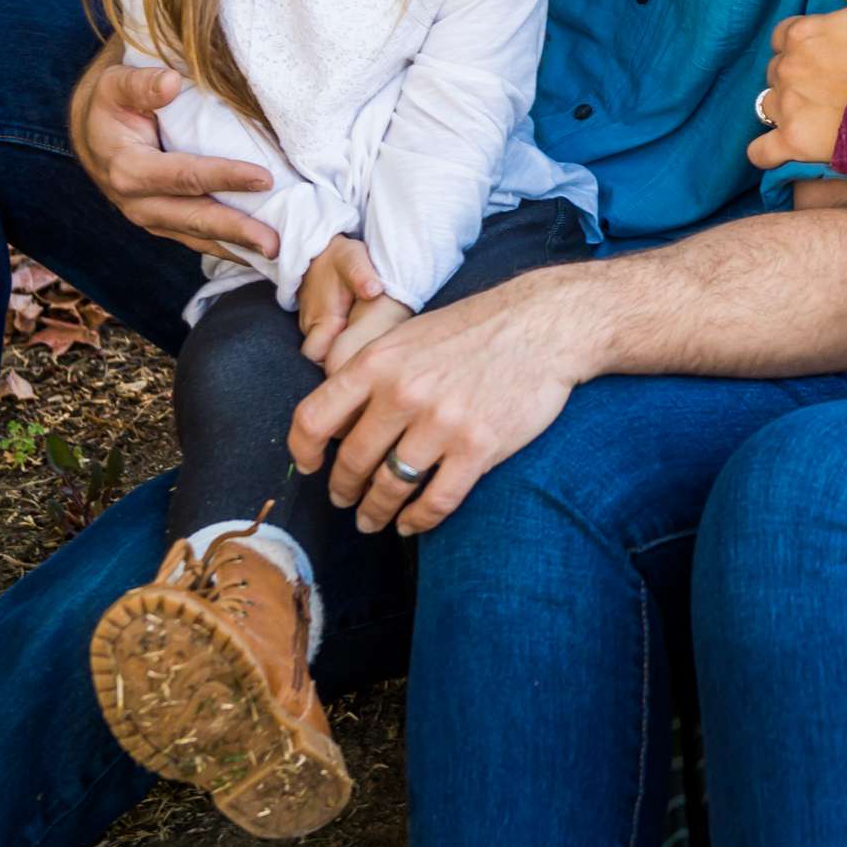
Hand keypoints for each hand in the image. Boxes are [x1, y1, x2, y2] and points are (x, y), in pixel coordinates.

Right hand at [72, 54, 279, 259]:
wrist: (94, 133)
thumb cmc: (111, 104)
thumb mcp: (116, 86)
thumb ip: (141, 84)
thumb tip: (170, 82)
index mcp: (128, 170)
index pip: (184, 176)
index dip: (224, 177)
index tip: (263, 178)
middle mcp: (138, 203)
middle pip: (195, 219)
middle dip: (237, 231)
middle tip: (275, 243)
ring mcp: (152, 219)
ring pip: (199, 237)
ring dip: (238, 247)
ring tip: (277, 255)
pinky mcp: (165, 225)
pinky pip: (199, 240)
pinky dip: (229, 247)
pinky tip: (258, 253)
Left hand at [288, 270, 591, 537]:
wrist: (543, 324)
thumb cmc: (475, 328)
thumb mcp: (410, 335)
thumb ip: (372, 372)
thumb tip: (340, 419)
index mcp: (378, 362)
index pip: (314, 417)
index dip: (303, 451)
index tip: (310, 468)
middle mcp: (403, 393)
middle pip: (352, 462)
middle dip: (344, 490)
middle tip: (345, 501)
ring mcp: (441, 423)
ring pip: (390, 487)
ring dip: (376, 511)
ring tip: (373, 519)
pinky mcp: (478, 447)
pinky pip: (436, 500)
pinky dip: (418, 520)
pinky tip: (412, 523)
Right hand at [297, 236, 386, 356]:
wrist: (319, 248)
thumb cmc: (339, 256)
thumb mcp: (352, 259)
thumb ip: (361, 274)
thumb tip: (373, 290)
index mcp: (324, 320)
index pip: (323, 360)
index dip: (339, 368)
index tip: (365, 367)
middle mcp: (313, 329)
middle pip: (322, 363)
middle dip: (341, 367)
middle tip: (371, 364)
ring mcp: (312, 327)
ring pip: (323, 354)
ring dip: (341, 356)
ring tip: (370, 356)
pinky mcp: (316, 324)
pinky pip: (325, 343)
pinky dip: (339, 345)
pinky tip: (360, 343)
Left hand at [748, 0, 846, 170]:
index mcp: (803, 33)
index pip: (785, 35)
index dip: (804, 44)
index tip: (827, 56)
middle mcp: (788, 68)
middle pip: (777, 69)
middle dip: (795, 75)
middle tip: (827, 86)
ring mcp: (788, 106)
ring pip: (767, 104)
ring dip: (783, 108)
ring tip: (813, 115)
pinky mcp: (793, 142)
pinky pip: (761, 151)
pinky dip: (765, 151)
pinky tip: (778, 150)